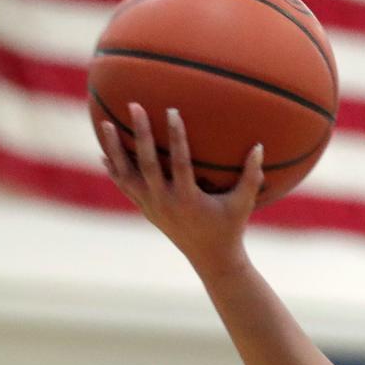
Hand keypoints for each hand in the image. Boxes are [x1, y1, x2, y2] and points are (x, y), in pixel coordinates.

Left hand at [100, 103, 263, 276]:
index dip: (176, 136)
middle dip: (140, 134)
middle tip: (134, 106)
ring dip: (115, 150)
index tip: (171, 110)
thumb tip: (260, 146)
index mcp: (188, 199)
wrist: (211, 258)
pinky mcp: (146, 210)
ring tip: (105, 124)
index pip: (179, 162)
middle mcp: (165, 203)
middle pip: (146, 164)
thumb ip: (251, 176)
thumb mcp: (243, 204)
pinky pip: (125, 187)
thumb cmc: (230, 228)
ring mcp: (152, 207)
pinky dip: (115, 171)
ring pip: (127, 175)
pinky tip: (104, 154)